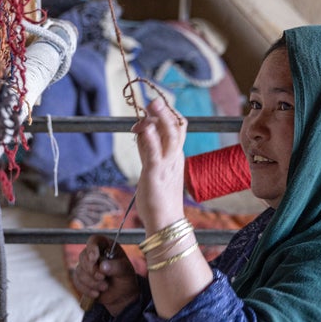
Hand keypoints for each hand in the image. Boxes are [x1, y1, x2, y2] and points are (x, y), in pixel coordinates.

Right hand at [73, 235, 139, 315]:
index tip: (94, 258)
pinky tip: (97, 293)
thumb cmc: (125, 278)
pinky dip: (87, 289)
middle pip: (83, 256)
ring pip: (79, 271)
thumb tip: (103, 266)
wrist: (121, 295)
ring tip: (105, 287)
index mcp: (106, 246)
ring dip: (92, 282)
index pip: (94, 240)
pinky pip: (77, 281)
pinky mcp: (81, 277)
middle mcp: (94, 253)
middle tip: (103, 278)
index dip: (92, 248)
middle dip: (92, 270)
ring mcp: (86, 265)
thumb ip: (117, 267)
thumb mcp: (126, 271)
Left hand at [131, 96, 186, 232]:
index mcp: (176, 155)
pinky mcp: (156, 174)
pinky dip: (151, 139)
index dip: (168, 114)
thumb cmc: (159, 198)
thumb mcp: (154, 168)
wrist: (166, 223)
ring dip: (161, 118)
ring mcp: (167, 165)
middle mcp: (175, 157)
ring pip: (170, 136)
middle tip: (154, 99)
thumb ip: (148, 149)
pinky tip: (145, 128)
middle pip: (177, 128)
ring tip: (151, 104)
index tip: (153, 107)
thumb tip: (142, 130)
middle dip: (166, 111)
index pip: (178, 127)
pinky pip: (155, 154)